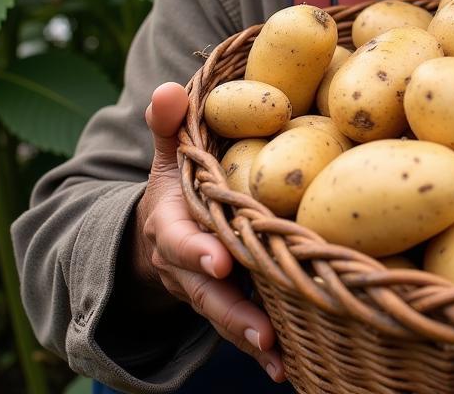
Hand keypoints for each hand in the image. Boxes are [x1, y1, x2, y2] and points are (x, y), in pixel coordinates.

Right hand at [131, 81, 284, 382]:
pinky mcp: (233, 301)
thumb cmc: (179, 184)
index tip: (218, 259)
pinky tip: (292, 369)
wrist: (161, 230)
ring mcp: (209, 289)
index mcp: (174, 225)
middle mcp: (189, 265)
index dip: (197, 251)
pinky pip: (249, 325)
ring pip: (228, 317)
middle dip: (232, 311)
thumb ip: (170, 126)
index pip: (182, 240)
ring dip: (253, 337)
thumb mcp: (170, 155)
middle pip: (207, 292)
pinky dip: (267, 349)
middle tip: (261, 330)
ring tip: (282, 359)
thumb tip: (168, 88)